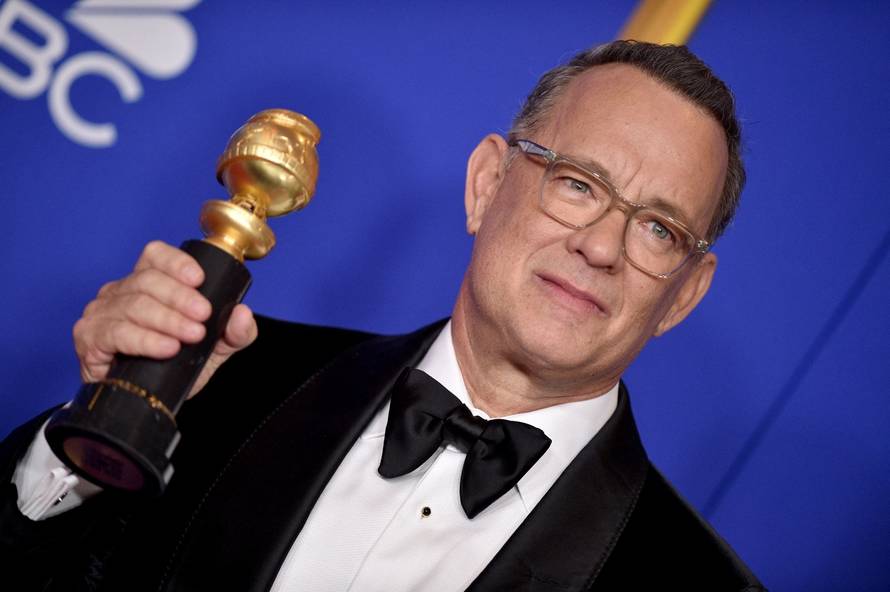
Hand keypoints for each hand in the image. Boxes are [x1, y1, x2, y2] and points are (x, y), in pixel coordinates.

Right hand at [73, 240, 257, 397]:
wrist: (148, 403)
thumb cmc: (175, 367)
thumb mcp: (214, 349)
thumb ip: (235, 332)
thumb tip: (242, 313)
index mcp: (148, 284)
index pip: (155, 256)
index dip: (176, 262)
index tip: (199, 279)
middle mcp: (120, 292)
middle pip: (147, 280)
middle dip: (180, 297)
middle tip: (203, 315)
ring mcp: (101, 313)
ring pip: (134, 305)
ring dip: (167, 320)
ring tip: (192, 335)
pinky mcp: (89, 338)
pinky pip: (116, 333)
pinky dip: (145, 340)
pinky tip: (166, 348)